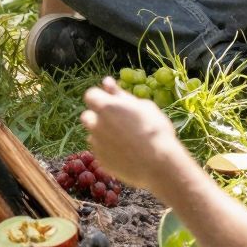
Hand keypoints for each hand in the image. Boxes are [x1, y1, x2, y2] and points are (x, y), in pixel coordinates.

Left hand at [81, 78, 183, 192]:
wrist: (159, 164)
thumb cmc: (156, 130)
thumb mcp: (143, 106)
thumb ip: (121, 95)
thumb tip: (107, 82)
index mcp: (106, 107)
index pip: (90, 95)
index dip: (101, 98)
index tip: (112, 102)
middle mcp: (96, 124)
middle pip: (87, 116)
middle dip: (97, 117)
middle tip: (118, 122)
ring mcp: (97, 144)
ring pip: (93, 135)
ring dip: (102, 134)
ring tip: (124, 140)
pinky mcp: (101, 160)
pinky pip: (100, 151)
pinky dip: (108, 150)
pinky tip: (125, 153)